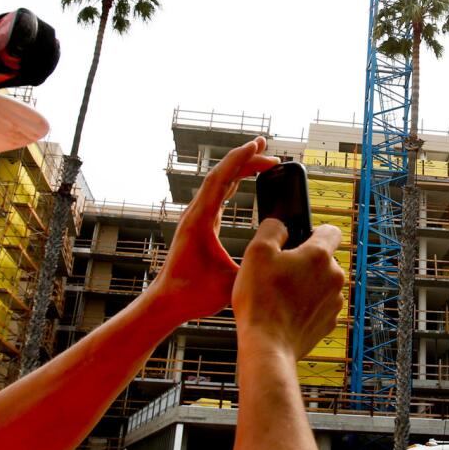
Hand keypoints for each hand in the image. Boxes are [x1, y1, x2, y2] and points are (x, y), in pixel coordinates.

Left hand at [143, 137, 276, 325]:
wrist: (167, 303)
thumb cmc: (193, 294)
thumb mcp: (231, 281)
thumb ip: (255, 265)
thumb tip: (281, 253)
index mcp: (200, 220)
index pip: (221, 179)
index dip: (241, 159)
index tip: (259, 146)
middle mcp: (196, 213)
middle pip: (221, 175)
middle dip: (245, 158)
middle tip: (267, 147)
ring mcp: (196, 218)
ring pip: (219, 184)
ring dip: (239, 169)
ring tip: (262, 160)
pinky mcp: (198, 226)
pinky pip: (217, 196)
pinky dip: (232, 183)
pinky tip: (242, 183)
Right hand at [233, 219, 345, 360]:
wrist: (268, 346)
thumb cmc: (260, 301)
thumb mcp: (256, 253)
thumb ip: (272, 229)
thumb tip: (281, 226)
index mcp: (320, 256)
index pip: (331, 230)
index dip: (313, 232)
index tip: (298, 242)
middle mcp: (335, 277)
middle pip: (324, 259)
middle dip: (305, 262)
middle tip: (280, 274)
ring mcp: (335, 302)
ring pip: (322, 283)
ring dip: (307, 284)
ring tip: (281, 296)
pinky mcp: (330, 322)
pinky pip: (320, 305)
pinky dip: (307, 306)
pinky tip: (288, 312)